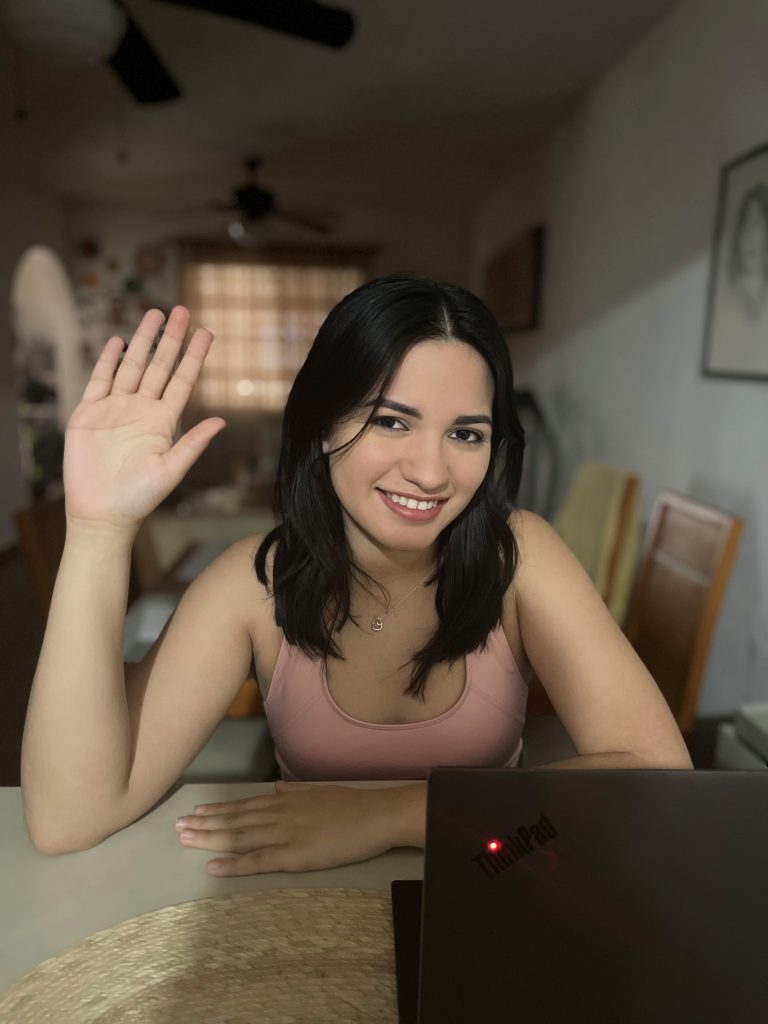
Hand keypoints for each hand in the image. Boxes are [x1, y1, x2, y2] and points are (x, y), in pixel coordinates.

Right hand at [64, 306, 224, 532]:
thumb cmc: (139, 498)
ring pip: (131, 366)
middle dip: (171, 339)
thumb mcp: (171, 471)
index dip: (194, 357)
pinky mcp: (89, 413)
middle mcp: (142, 410)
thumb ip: (193, 444)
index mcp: (164, 422)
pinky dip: (107, 360)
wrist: (101, 513)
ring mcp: (115, 409)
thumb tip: (221, 422)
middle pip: (159, 366)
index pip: (183, 381)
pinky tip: (117, 341)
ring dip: (143, 341)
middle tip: (183, 310)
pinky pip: (100, 380)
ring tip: (155, 314)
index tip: (207, 333)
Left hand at [174, 781, 396, 875]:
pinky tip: (213, 867)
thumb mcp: (318, 791)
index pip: (242, 805)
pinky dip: (233, 864)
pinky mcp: (294, 856)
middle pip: (234, 820)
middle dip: (204, 824)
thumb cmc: (350, 805)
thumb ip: (295, 791)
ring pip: (239, 838)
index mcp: (284, 800)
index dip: (217, 811)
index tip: (194, 812)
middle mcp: (278, 814)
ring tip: (185, 840)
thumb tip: (277, 788)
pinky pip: (257, 861)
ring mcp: (284, 834)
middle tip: (177, 827)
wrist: (375, 816)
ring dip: (210, 839)